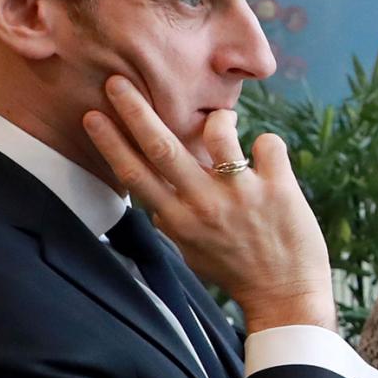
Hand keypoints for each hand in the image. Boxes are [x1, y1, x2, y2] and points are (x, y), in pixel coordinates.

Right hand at [82, 80, 335, 332]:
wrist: (285, 297)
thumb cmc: (236, 270)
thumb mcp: (191, 250)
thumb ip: (172, 218)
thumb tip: (155, 192)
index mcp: (177, 221)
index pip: (133, 174)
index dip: (110, 142)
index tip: (92, 115)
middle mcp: (203, 204)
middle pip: (160, 146)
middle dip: (135, 110)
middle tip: (118, 81)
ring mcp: (240, 194)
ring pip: (219, 132)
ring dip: (220, 119)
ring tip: (222, 120)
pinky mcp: (278, 188)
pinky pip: (268, 143)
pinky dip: (267, 144)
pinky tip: (268, 158)